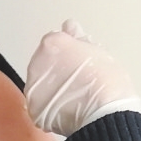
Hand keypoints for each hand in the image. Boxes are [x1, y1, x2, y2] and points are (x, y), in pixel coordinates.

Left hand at [25, 20, 140, 135]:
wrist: (105, 114)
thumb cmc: (107, 83)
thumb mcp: (98, 51)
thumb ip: (77, 38)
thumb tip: (69, 26)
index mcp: (53, 43)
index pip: (54, 44)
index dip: (67, 54)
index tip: (78, 64)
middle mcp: (38, 61)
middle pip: (44, 63)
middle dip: (56, 70)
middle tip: (77, 81)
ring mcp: (34, 85)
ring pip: (41, 84)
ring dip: (52, 89)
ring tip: (74, 97)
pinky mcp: (34, 107)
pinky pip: (40, 105)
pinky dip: (50, 108)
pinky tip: (67, 109)